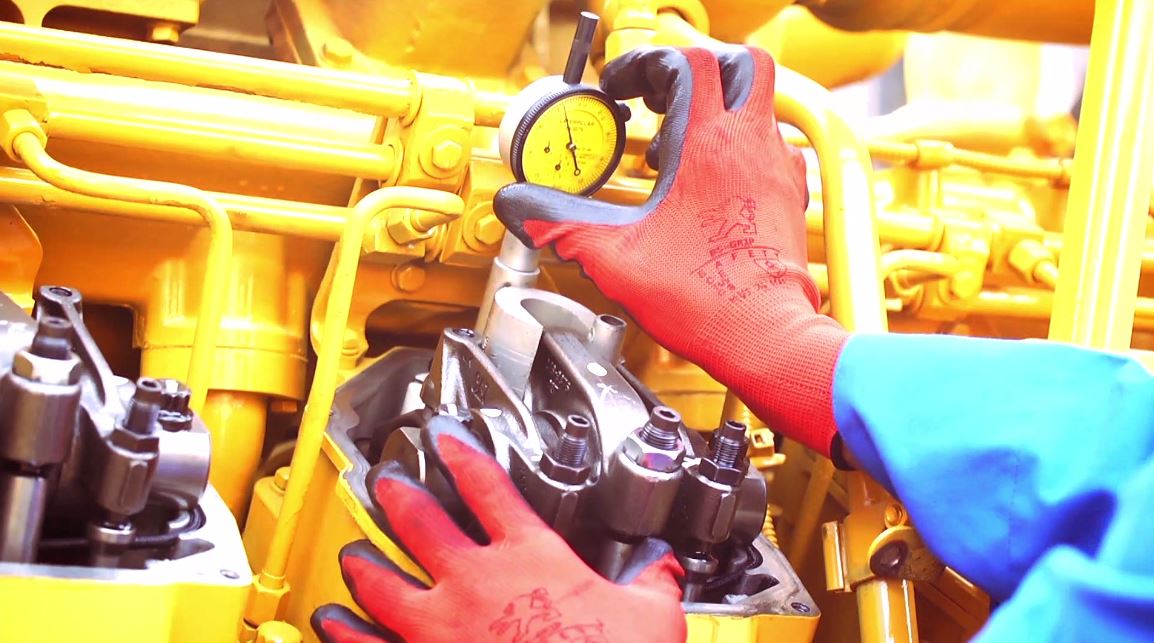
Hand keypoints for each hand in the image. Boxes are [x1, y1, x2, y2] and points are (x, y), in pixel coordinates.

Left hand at [312, 416, 686, 642]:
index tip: (446, 436)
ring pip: (384, 583)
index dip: (463, 453)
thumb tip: (662, 569)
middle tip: (387, 481)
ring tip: (351, 558)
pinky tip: (332, 624)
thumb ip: (651, 583)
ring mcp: (441, 627)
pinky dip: (348, 633)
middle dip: (400, 495)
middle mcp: (475, 583)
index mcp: (530, 557)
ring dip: (364, 567)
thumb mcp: (652, 617)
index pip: (488, 485)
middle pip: (423, 522)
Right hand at [494, 46, 848, 455]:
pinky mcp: (788, 196)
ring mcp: (777, 169)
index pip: (684, 63)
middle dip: (694, 70)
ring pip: (760, 103)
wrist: (765, 336)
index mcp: (708, 145)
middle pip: (739, 63)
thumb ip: (561, 223)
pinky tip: (709, 181)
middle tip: (658, 98)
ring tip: (677, 144)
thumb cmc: (707, 300)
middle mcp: (751, 145)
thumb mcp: (615, 258)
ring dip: (718, 108)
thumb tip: (521, 206)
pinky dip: (738, 146)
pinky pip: (770, 146)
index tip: (619, 91)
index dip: (643, 66)